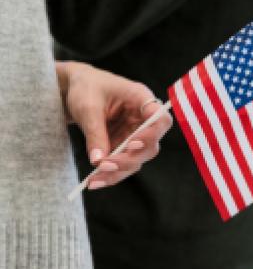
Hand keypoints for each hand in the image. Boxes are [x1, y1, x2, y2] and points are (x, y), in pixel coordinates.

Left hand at [56, 62, 172, 189]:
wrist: (75, 88)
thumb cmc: (85, 87)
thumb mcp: (88, 108)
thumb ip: (95, 133)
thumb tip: (99, 162)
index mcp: (140, 98)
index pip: (161, 119)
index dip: (152, 134)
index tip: (131, 144)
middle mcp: (142, 117)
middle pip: (150, 145)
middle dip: (129, 159)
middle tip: (104, 166)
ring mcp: (133, 132)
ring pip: (137, 159)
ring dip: (118, 171)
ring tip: (94, 179)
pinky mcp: (122, 143)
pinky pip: (123, 163)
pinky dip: (111, 173)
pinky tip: (94, 181)